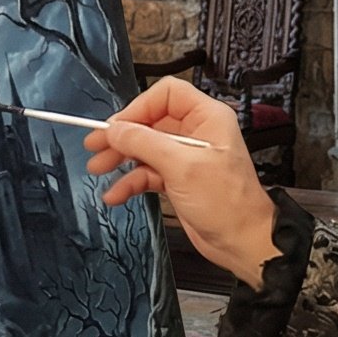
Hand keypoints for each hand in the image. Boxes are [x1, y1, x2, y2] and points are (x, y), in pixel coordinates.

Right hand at [84, 77, 279, 287]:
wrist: (241, 241)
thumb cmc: (228, 203)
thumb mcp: (182, 167)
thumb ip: (144, 144)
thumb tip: (116, 130)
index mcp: (207, 118)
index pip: (166, 95)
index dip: (139, 107)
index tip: (117, 126)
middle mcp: (197, 132)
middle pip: (150, 122)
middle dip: (122, 136)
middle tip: (96, 146)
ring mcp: (186, 157)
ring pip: (145, 148)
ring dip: (121, 159)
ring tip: (98, 168)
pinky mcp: (179, 179)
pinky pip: (148, 172)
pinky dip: (131, 182)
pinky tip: (116, 194)